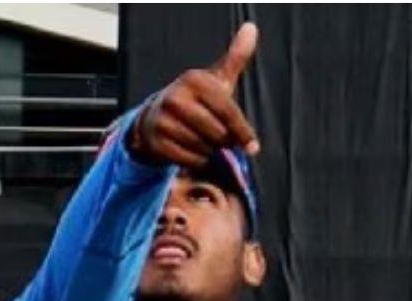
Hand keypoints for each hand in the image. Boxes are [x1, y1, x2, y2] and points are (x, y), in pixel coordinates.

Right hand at [128, 22, 260, 166]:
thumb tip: (252, 29)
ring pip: (206, 148)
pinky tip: (191, 147)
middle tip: (219, 135)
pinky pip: (193, 160)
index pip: (229, 113)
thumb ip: (236, 57)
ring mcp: (163, 119)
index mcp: (195, 80)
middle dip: (225, 141)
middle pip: (220, 134)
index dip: (244, 133)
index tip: (253, 148)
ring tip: (202, 137)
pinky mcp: (157, 141)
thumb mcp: (217, 79)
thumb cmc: (198, 99)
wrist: (157, 116)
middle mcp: (176, 97)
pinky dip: (198, 159)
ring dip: (211, 150)